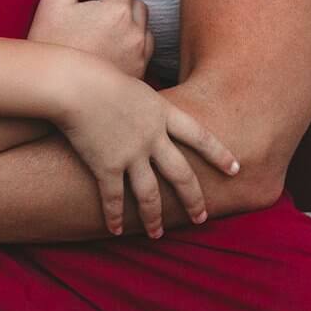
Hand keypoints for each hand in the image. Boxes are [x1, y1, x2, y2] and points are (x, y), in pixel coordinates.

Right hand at [28, 0, 152, 77]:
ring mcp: (139, 57)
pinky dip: (132, 48)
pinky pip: (143, 54)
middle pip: (137, 6)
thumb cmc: (50, 42)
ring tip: (106, 30)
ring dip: (130, 25)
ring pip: (143, 30)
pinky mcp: (137, 76)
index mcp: (118, 10)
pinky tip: (111, 51)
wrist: (54, 88)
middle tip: (97, 8)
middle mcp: (135, 33)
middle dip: (120, 2)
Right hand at [54, 59, 237, 238]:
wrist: (75, 84)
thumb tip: (147, 107)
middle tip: (202, 218)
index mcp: (162, 112)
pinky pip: (114, 198)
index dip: (219, 154)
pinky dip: (115, 216)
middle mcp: (153, 137)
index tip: (235, 169)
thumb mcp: (134, 84)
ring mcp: (131, 153)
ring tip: (157, 234)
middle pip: (181, 174)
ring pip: (150, 194)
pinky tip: (116, 230)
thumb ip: (146, 102)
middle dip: (194, 199)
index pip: (200, 136)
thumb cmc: (97, 75)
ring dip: (154, 217)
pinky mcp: (107, 166)